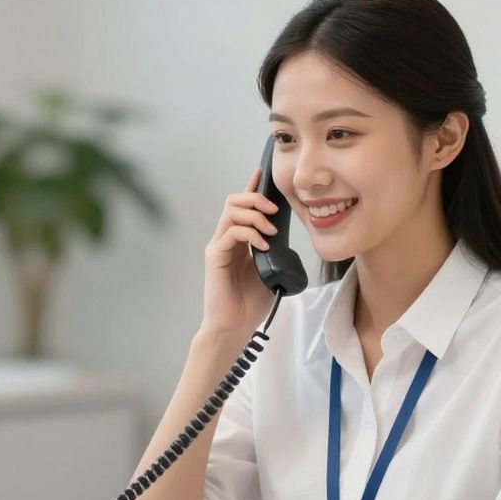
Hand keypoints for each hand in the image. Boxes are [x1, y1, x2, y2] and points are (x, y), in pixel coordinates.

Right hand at [199, 168, 283, 339]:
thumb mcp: (270, 271)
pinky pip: (231, 233)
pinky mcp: (214, 257)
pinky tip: (263, 245)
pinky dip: (250, 234)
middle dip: (255, 198)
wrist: (235, 327)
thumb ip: (274, 251)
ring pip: (231, 212)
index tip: (261, 172)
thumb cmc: (250, 303)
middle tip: (273, 210)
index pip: (242, 206)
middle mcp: (225, 240)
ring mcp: (218, 247)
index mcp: (238, 241)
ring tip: (271, 231)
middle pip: (234, 201)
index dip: (251, 187)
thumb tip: (285, 236)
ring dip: (255, 215)